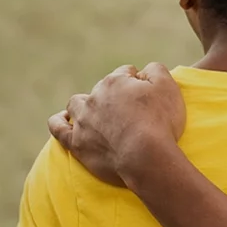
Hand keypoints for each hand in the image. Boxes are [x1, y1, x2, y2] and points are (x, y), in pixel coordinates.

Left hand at [48, 63, 186, 186]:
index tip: (146, 96)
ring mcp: (83, 120)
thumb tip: (144, 70)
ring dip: (84, 105)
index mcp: (116, 81)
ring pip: (77, 104)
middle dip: (114, 95)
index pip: (125, 73)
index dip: (137, 82)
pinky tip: (63, 120)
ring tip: (96, 113)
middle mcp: (95, 97)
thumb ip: (156, 70)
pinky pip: (58, 128)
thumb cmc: (159, 122)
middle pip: (103, 88)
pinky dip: (59, 122)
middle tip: (131, 112)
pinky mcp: (76, 142)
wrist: (145, 157)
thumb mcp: (168, 87)